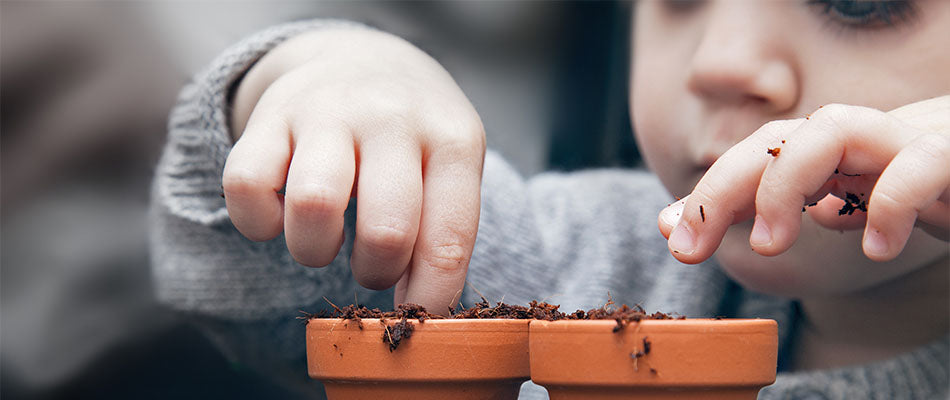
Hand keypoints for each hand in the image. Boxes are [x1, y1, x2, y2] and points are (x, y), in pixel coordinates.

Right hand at [222, 28, 485, 312]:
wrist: (362, 60)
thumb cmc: (413, 139)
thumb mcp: (449, 169)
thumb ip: (441, 235)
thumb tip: (417, 315)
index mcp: (452, 139)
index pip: (448, 240)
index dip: (430, 298)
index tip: (416, 316)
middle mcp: (392, 118)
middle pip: (385, 232)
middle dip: (376, 272)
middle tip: (373, 265)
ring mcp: (328, 111)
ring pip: (313, 207)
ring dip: (315, 251)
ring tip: (325, 241)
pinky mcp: (270, 116)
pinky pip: (246, 188)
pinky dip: (259, 222)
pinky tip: (281, 215)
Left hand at [659, 96, 948, 262]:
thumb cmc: (931, 186)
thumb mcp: (854, 204)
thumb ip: (790, 211)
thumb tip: (720, 223)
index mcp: (837, 149)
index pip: (758, 155)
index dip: (710, 191)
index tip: (674, 239)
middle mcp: (865, 136)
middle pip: (780, 138)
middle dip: (724, 187)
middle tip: (691, 245)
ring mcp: (912, 138)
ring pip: (836, 129)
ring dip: (786, 184)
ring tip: (768, 244)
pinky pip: (922, 164)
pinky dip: (891, 202)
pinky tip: (873, 247)